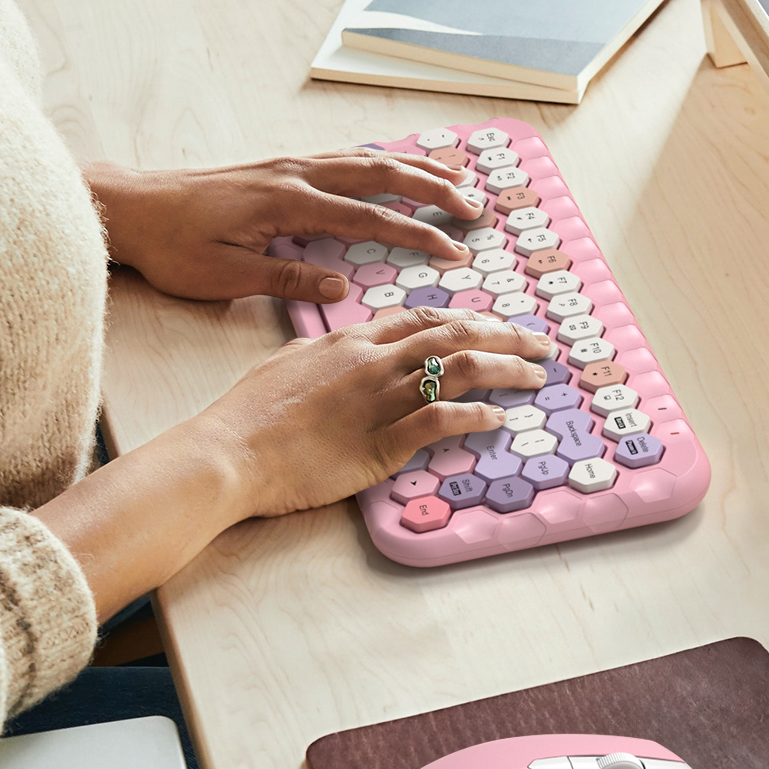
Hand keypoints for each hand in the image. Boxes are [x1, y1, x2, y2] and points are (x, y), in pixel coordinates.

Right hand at [38, 307, 555, 617]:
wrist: (227, 451)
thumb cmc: (246, 414)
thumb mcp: (286, 363)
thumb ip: (323, 353)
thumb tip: (339, 348)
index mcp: (352, 340)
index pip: (423, 317)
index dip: (466, 319)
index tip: (494, 325)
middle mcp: (374, 360)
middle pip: (455, 334)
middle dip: (506, 335)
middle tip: (541, 343)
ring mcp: (381, 398)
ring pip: (461, 369)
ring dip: (507, 369)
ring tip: (536, 376)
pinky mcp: (384, 441)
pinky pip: (443, 420)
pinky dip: (478, 416)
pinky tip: (499, 419)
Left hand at [85, 150, 482, 303]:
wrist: (131, 206)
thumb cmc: (173, 246)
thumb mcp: (224, 275)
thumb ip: (286, 277)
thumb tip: (339, 285)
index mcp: (289, 203)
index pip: (369, 217)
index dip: (417, 233)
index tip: (454, 250)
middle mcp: (298, 174)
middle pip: (382, 174)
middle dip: (434, 189)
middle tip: (475, 207)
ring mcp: (292, 165)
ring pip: (369, 158)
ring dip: (417, 168)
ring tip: (458, 178)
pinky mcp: (283, 166)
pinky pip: (347, 156)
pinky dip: (384, 159)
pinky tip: (402, 165)